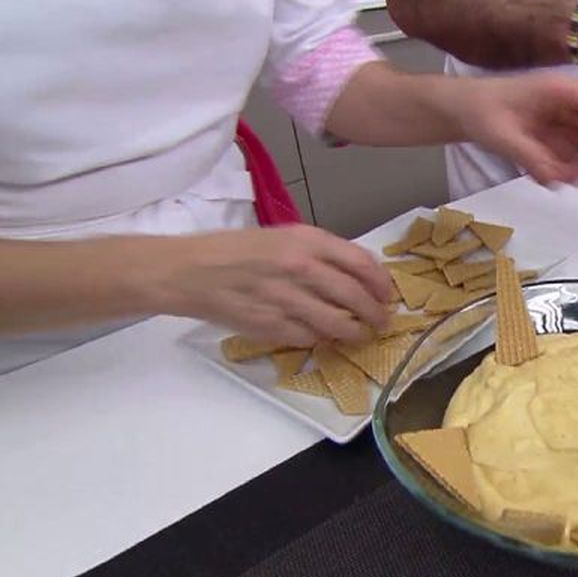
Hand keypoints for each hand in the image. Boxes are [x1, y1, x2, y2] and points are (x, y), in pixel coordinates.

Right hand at [147, 226, 393, 346]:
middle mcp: (300, 267)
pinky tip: (322, 337)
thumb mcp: (283, 237)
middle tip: (381, 321)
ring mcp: (285, 299)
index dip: (381, 283)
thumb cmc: (237, 250)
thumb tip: (359, 274)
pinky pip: (309, 338)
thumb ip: (321, 252)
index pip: (361, 263)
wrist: (189, 270)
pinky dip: (320, 339)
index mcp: (306, 240)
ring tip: (360, 335)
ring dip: (355, 333)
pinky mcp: (270, 325)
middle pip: (355, 297)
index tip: (387, 295)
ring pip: (337, 323)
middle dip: (375, 313)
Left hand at [461, 74, 577, 185]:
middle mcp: (575, 105)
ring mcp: (573, 122)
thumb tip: (555, 177)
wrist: (466, 110)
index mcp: (565, 91)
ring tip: (549, 174)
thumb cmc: (482, 110)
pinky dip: (569, 173)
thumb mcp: (501, 133)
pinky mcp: (567, 137)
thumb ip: (529, 155)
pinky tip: (544, 172)